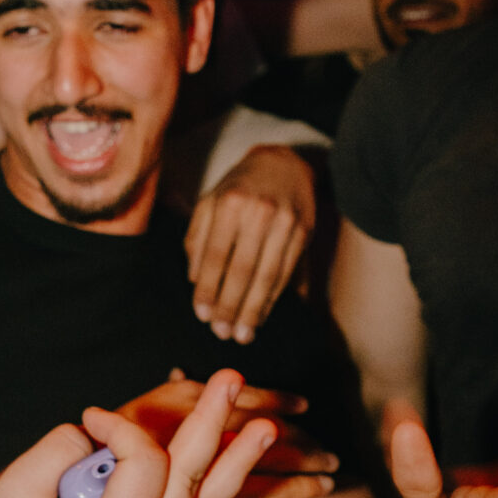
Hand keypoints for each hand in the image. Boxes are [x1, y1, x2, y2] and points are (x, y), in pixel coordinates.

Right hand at [0, 369, 298, 497]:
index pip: (146, 466)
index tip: (90, 416)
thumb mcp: (12, 493)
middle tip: (233, 378)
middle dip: (214, 423)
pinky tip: (229, 466)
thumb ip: (58, 450)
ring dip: (235, 462)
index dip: (122, 428)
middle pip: (191, 481)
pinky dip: (213, 490)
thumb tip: (93, 429)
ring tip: (266, 427)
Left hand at [185, 145, 315, 341]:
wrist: (283, 163)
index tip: (202, 314)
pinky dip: (273, 298)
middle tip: (221, 332)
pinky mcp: (303, 232)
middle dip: (231, 305)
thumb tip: (194, 280)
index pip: (215, 254)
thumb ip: (197, 238)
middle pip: (242, 269)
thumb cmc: (239, 187)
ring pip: (267, 275)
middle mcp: (258, 212)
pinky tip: (262, 315)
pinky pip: (286, 272)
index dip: (208, 288)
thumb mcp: (210, 202)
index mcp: (229, 203)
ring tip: (242, 334)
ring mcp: (284, 223)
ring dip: (254, 310)